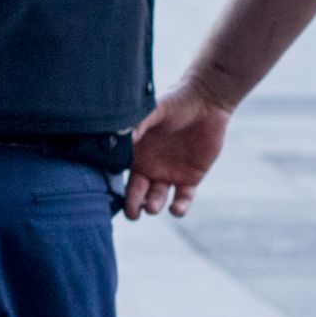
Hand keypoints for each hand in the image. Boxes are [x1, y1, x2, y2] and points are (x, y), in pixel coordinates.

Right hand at [123, 84, 232, 219]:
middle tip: (132, 214)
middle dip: (132, 206)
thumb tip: (122, 136)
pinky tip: (176, 208)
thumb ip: (138, 124)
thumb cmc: (175, 102)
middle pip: (136, 192)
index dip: (114, 186)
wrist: (205, 102)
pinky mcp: (191, 178)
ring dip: (153, 205)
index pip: (120, 174)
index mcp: (135, 153)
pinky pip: (183, 198)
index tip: (109, 196)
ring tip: (151, 207)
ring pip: (157, 198)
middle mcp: (149, 167)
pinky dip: (179, 207)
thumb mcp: (152, 111)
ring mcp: (169, 174)